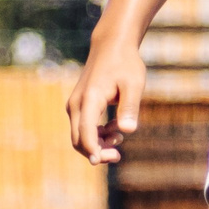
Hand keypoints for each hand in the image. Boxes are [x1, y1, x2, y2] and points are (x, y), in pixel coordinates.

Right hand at [66, 40, 146, 164]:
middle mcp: (76, 104)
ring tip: (119, 138)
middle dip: (96, 152)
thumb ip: (130, 107)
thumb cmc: (125, 64)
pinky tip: (114, 128)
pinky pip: (82, 128)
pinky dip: (96, 135)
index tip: (102, 161)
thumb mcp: (133, 84)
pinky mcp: (79, 105)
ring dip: (97, 144)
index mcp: (89, 99)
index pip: (85, 133)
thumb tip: (128, 130)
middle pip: (77, 140)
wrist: (111, 46)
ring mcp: (75, 105)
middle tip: (118, 155)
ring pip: (78, 136)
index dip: (92, 151)